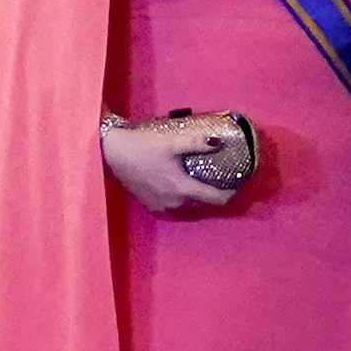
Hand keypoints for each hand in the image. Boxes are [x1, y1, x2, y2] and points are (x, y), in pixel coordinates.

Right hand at [101, 118, 242, 215]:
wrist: (111, 153)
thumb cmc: (142, 146)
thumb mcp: (172, 142)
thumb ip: (197, 143)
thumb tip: (219, 142)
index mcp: (183, 190)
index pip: (218, 200)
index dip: (232, 193)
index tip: (240, 183)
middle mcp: (175, 204)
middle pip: (206, 205)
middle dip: (217, 195)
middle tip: (224, 180)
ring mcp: (162, 207)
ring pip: (190, 208)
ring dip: (200, 198)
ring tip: (205, 183)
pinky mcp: (151, 206)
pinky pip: (175, 208)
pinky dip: (183, 200)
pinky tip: (183, 188)